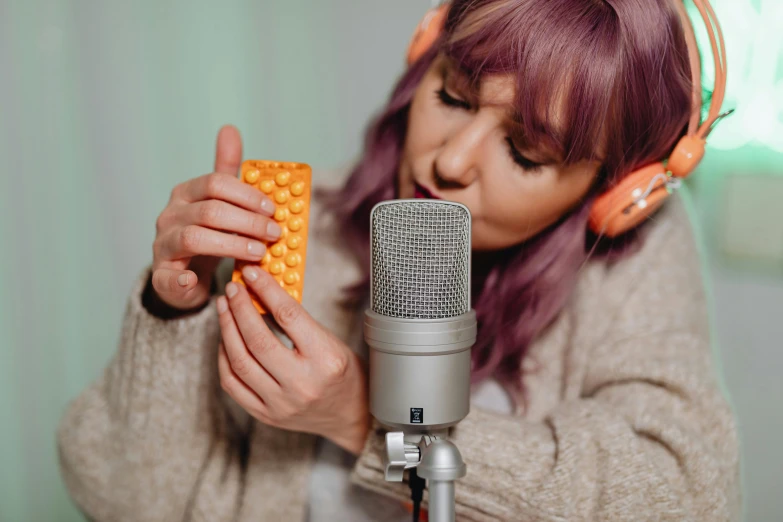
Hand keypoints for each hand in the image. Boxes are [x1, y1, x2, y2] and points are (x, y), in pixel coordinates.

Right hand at [150, 126, 280, 310]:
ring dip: (232, 245)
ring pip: (194, 238)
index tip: (273, 209)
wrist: (183, 275)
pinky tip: (198, 280)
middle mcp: (170, 215)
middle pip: (210, 211)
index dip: (247, 195)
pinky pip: (168, 277)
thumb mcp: (216, 200)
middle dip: (248, 221)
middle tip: (275, 233)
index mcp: (185, 193)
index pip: (216, 183)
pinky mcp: (161, 276)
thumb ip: (226, 169)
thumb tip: (230, 129)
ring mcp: (163, 245)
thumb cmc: (206, 233)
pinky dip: (182, 279)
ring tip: (260, 253)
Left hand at [216, 265, 370, 455]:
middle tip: (232, 288)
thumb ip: (298, 322)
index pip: (289, 316)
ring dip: (227, 329)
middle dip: (239, 307)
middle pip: (258, 339)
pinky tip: (226, 339)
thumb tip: (263, 292)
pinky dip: (224, 357)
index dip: (267, 289)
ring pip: (240, 361)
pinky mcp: (266, 415)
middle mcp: (303, 384)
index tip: (253, 274)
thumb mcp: (331, 342)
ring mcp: (282, 403)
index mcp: (326, 360)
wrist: (350, 414)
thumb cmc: (342, 373)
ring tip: (224, 308)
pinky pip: (233, 384)